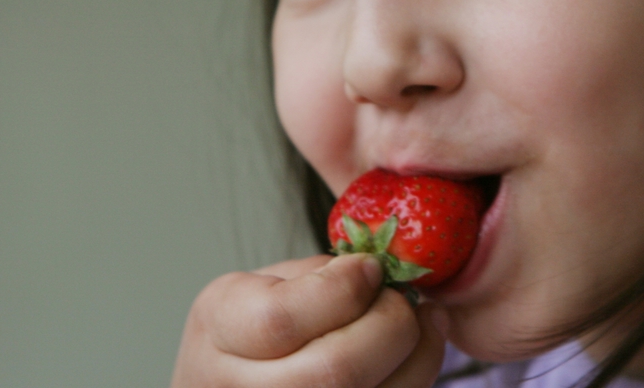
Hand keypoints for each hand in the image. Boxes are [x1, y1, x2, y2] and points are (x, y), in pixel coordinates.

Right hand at [170, 254, 447, 386]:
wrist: (231, 383)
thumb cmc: (256, 328)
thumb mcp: (265, 284)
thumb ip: (320, 277)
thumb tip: (383, 272)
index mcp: (219, 330)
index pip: (281, 318)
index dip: (344, 287)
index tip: (371, 267)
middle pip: (336, 369)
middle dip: (390, 322)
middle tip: (402, 298)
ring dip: (418, 353)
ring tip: (424, 320)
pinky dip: (416, 377)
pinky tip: (419, 352)